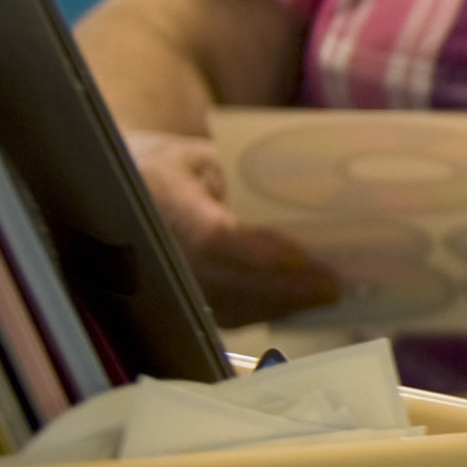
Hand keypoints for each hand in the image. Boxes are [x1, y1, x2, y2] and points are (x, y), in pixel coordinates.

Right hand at [124, 128, 344, 331]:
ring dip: (280, 303)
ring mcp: (162, 275)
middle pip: (223, 280)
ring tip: (327, 294)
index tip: (301, 258)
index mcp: (165, 193)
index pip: (211, 235)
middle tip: (332, 286)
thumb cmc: (180, 165)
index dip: (256, 252)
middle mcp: (157, 241)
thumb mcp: (209, 153)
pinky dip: (265, 310)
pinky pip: (222, 313)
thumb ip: (250, 174)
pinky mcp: (176, 295)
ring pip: (225, 304)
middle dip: (283, 287)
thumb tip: (317, 193)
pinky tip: (300, 300)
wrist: (134, 186)